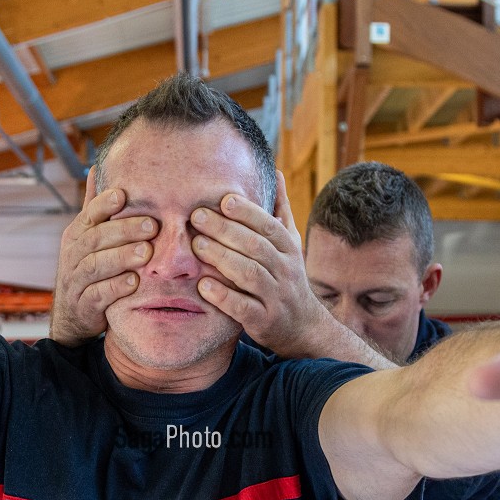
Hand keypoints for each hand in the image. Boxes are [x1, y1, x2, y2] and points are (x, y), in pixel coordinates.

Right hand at [50, 172, 158, 345]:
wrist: (73, 316)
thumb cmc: (88, 270)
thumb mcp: (88, 238)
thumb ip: (94, 209)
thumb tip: (96, 169)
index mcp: (76, 235)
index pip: (89, 215)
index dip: (104, 204)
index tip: (124, 194)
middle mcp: (73, 255)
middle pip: (96, 238)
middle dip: (124, 230)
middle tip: (152, 225)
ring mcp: (76, 280)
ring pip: (96, 265)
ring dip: (122, 257)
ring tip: (147, 252)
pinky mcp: (84, 305)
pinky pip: (99, 295)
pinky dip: (116, 288)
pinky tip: (135, 282)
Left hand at [191, 171, 333, 355]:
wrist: (303, 326)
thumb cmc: (286, 276)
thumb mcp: (289, 243)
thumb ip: (280, 210)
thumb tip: (277, 173)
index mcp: (288, 248)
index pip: (269, 226)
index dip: (247, 212)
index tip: (223, 199)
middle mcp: (285, 270)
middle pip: (256, 247)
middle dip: (226, 230)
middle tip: (197, 217)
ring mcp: (276, 297)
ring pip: (250, 274)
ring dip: (222, 258)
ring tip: (196, 245)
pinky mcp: (264, 321)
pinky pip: (243, 307)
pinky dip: (223, 296)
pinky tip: (203, 285)